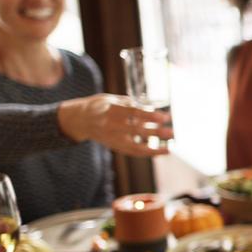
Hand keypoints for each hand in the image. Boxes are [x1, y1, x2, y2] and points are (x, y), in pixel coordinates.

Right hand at [57, 93, 172, 156]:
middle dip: (155, 132)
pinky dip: (148, 152)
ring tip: (170, 147)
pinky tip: (162, 152)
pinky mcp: (114, 146)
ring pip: (135, 146)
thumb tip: (152, 109)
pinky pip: (133, 152)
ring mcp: (111, 138)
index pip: (133, 113)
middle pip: (135, 130)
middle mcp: (110, 125)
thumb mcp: (111, 98)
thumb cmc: (100, 106)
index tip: (164, 117)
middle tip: (171, 132)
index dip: (149, 115)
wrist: (80, 120)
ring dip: (154, 147)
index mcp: (110, 109)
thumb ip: (130, 103)